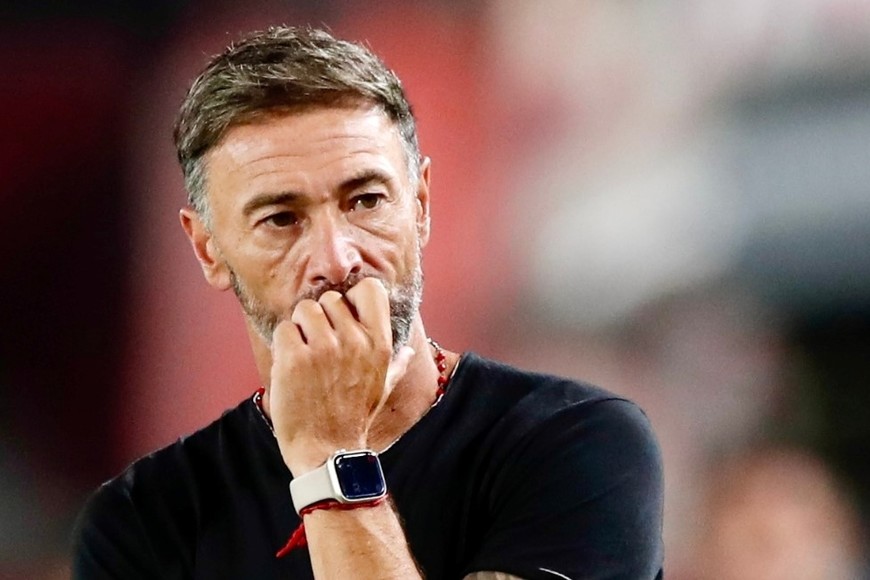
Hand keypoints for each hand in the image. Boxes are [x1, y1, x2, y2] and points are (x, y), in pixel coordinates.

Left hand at [268, 277, 413, 474]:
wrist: (327, 452)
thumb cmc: (353, 419)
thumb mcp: (382, 389)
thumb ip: (395, 364)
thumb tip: (409, 350)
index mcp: (381, 344)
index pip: (370, 289)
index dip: (353, 298)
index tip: (344, 317)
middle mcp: (355, 341)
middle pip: (330, 299)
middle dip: (320, 318)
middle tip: (317, 345)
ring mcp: (324, 349)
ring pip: (303, 309)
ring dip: (299, 328)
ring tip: (303, 355)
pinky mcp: (295, 359)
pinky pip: (284, 329)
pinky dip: (283, 345)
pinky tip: (290, 366)